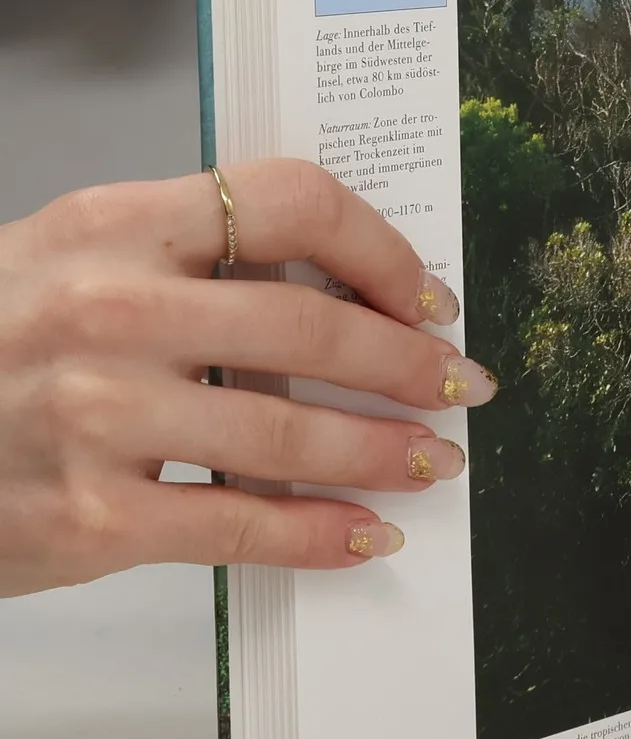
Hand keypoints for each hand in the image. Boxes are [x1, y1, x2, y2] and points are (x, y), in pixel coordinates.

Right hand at [0, 160, 494, 595]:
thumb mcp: (65, 260)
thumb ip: (184, 258)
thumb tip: (334, 285)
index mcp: (110, 226)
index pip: (288, 202)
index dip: (380, 249)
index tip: (424, 293)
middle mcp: (108, 311)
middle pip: (313, 328)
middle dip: (410, 364)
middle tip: (459, 384)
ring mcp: (96, 417)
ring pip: (294, 436)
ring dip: (387, 452)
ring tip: (431, 459)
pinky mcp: (89, 518)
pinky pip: (243, 527)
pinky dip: (323, 536)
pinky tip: (366, 534)